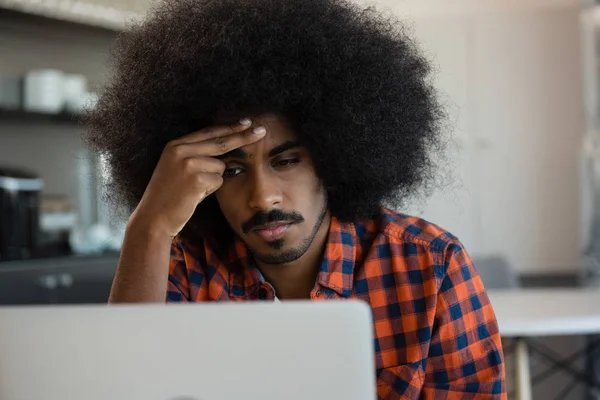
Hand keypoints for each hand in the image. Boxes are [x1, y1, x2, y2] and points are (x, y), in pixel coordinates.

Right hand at [130, 118, 265, 238]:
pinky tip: (194, 196)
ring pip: (221, 167)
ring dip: (213, 180)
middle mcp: (181, 150)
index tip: (247, 122)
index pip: (208, 132)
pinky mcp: (196, 179)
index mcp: (175, 145)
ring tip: (193, 190)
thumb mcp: (176, 168)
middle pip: (221, 142)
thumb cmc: (168, 195)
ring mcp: (188, 164)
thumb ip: (195, 155)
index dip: (229, 127)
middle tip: (262, 131)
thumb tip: (225, 149)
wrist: (153, 217)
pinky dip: (210, 190)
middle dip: (243, 137)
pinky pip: (219, 181)